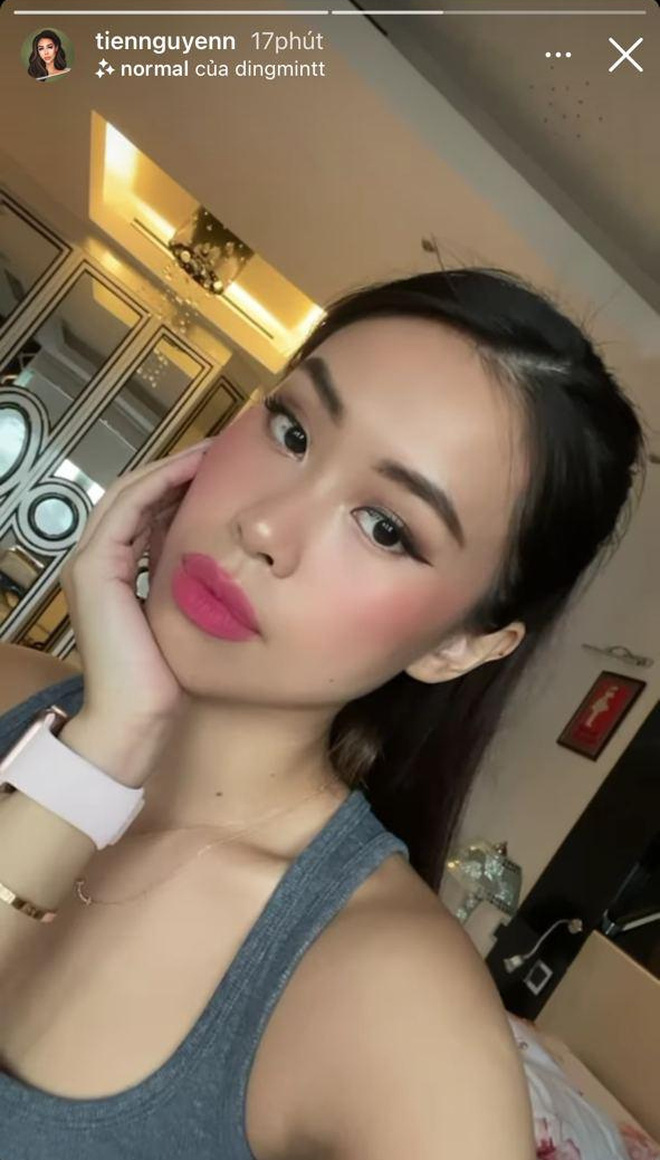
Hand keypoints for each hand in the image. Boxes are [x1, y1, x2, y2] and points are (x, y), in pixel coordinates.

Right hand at [59, 440, 213, 737]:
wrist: (138, 718)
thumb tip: (223, 556)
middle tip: (217, 450)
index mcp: (111, 573)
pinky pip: (128, 508)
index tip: (218, 471)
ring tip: (210, 452)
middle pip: (134, 495)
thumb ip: (186, 582)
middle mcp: (93, 562)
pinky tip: (194, 471)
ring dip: (170, 468)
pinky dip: (160, 483)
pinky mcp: (94, 569)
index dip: (176, 486)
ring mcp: (89, 563)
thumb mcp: (182, 616)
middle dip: (174, 469)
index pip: (142, 512)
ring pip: (129, 493)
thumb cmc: (166, 680)